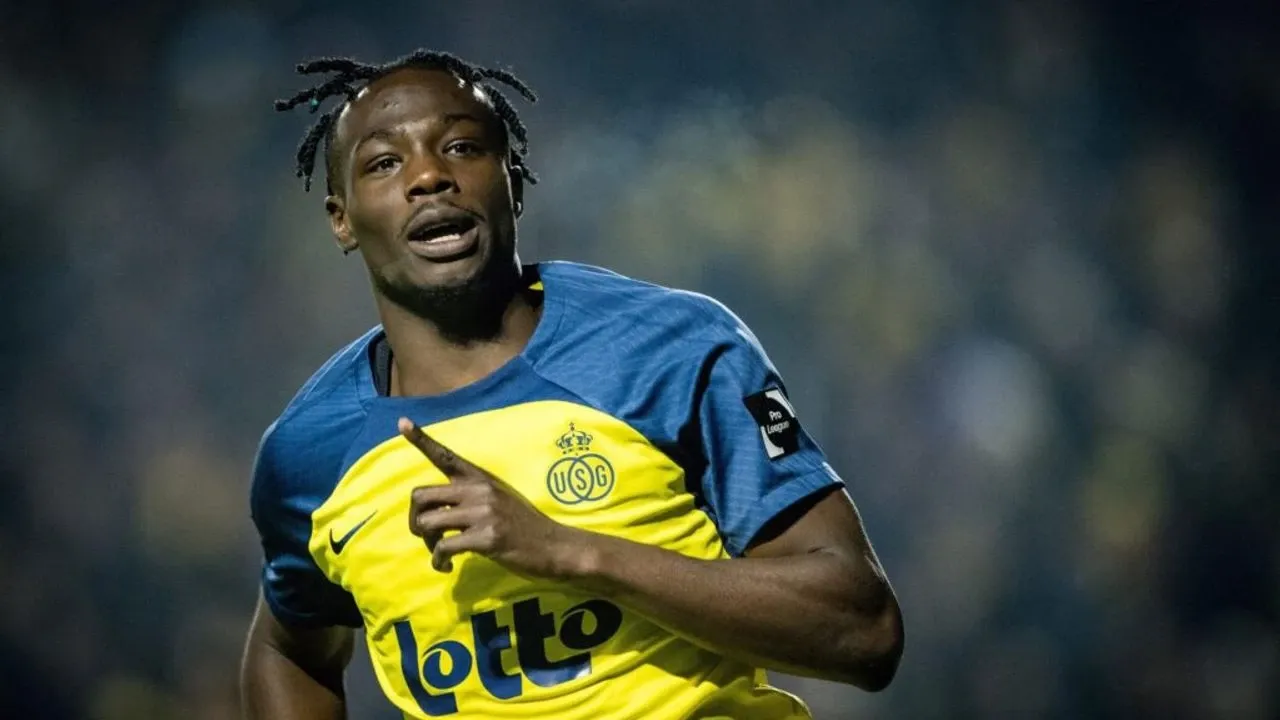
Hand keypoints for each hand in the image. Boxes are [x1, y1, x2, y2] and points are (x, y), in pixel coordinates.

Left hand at [400, 417, 578, 577]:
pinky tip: (446, 568)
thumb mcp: (499, 500)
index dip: (421, 439)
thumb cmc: (523, 526)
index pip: (446, 455)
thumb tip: (438, 510)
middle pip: (421, 495)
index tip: (402, 422)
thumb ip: (470, 498)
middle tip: (427, 537)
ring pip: (427, 522)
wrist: (555, 546)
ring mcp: (483, 513)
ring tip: (440, 554)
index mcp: (480, 479)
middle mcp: (479, 490)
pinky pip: (443, 547)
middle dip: (414, 520)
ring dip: (427, 543)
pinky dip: (438, 561)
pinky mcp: (487, 537)